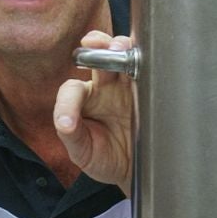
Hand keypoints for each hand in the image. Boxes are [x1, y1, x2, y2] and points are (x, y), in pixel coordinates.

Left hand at [55, 31, 137, 195]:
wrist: (136, 172)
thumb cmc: (106, 158)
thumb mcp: (83, 153)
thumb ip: (71, 136)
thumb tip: (64, 123)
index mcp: (85, 99)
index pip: (73, 88)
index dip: (69, 102)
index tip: (70, 125)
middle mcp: (106, 87)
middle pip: (100, 55)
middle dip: (98, 45)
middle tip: (97, 46)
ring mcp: (131, 86)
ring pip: (126, 55)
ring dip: (123, 47)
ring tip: (121, 50)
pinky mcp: (152, 91)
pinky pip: (151, 71)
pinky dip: (149, 62)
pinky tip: (147, 64)